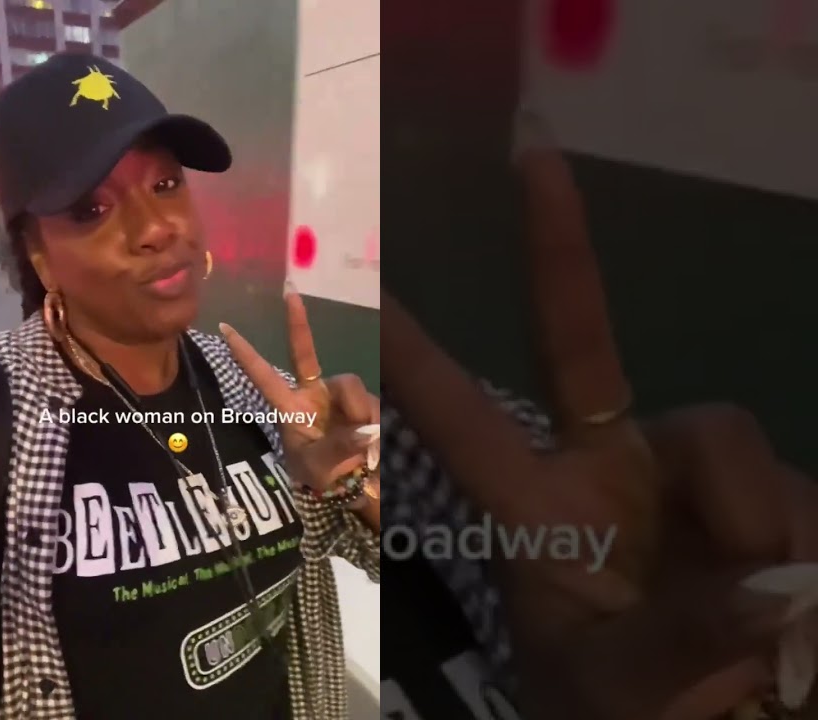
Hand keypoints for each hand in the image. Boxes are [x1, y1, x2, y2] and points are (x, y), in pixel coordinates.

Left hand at [218, 289, 377, 493]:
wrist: (353, 487)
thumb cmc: (324, 478)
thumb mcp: (322, 468)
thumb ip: (339, 448)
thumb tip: (364, 429)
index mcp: (291, 408)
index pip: (264, 376)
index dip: (246, 353)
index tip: (224, 328)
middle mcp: (313, 393)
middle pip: (307, 355)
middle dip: (297, 322)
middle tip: (289, 292)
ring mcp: (339, 395)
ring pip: (350, 385)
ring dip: (359, 412)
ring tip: (363, 447)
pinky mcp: (366, 403)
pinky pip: (372, 405)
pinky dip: (374, 424)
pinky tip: (373, 445)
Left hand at [379, 127, 817, 717]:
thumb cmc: (625, 709)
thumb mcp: (624, 692)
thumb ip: (681, 641)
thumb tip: (772, 586)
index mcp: (540, 509)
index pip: (461, 417)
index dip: (417, 353)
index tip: (365, 278)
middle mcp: (609, 467)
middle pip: (587, 353)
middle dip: (553, 252)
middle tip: (533, 154)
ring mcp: (691, 474)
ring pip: (726, 438)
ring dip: (756, 529)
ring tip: (769, 622)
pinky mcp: (775, 494)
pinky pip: (799, 492)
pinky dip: (808, 552)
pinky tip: (804, 604)